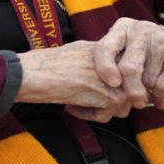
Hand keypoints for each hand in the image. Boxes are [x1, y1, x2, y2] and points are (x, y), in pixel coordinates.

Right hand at [16, 41, 132, 121]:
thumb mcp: (79, 51)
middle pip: (127, 91)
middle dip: (107, 101)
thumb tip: (109, 78)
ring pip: (120, 106)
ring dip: (98, 109)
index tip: (91, 89)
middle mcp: (118, 62)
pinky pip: (105, 116)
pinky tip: (71, 105)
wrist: (36, 72)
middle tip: (85, 99)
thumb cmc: (48, 63)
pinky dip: (86, 115)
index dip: (111, 86)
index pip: (124, 73)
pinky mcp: (111, 96)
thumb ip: (98, 61)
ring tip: (77, 101)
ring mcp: (117, 79)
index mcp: (109, 47)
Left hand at [92, 18, 163, 110]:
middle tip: (135, 102)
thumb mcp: (128, 48)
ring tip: (151, 96)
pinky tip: (161, 101)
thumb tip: (90, 89)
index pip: (105, 47)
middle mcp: (141, 30)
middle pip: (128, 68)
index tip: (112, 84)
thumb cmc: (149, 52)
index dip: (104, 68)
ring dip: (149, 94)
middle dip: (131, 91)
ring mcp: (162, 39)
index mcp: (123, 28)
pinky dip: (162, 97)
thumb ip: (111, 61)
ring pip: (148, 80)